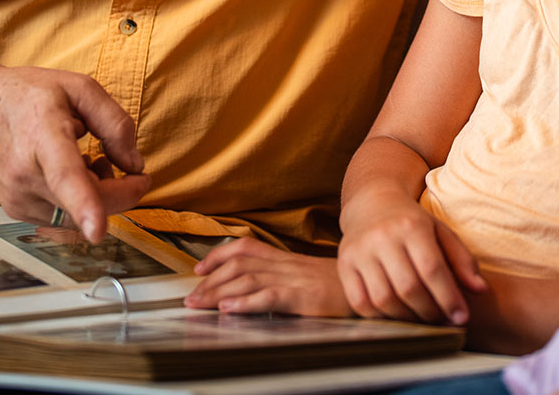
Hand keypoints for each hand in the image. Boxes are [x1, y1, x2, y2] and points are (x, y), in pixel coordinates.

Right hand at [0, 59, 150, 241]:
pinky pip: (63, 216)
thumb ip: (115, 123)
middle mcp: (24, 172)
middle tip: (127, 166)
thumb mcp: (80, 88)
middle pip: (87, 202)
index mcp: (43, 134)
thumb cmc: (30, 94)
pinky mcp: (15, 210)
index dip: (84, 204)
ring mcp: (16, 196)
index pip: (63, 175)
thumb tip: (135, 166)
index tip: (97, 230)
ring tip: (90, 159)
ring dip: (99, 195)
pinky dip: (79, 201)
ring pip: (79, 216)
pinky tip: (73, 172)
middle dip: (122, 191)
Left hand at [185, 239, 353, 316]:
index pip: (245, 248)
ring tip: (199, 305)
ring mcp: (294, 280)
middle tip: (190, 298)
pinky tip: (230, 310)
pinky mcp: (304, 298)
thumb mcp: (306, 276)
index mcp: (285, 259)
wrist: (369, 286)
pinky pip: (270, 297)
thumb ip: (281, 278)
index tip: (198, 269)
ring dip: (218, 292)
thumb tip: (251, 288)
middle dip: (210, 281)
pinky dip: (246, 303)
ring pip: (248, 279)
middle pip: (238, 265)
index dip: (218, 255)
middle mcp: (285, 265)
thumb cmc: (338, 285)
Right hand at [337, 192, 486, 324]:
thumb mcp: (441, 231)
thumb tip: (480, 290)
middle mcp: (382, 237)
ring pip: (384, 299)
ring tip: (422, 318)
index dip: (448, 298)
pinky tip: (397, 314)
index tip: (461, 317)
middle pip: (409, 288)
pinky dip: (380, 316)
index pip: (432, 269)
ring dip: (407, 317)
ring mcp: (359, 251)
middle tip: (442, 319)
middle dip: (430, 311)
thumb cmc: (412, 221)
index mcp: (411, 225)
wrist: (371, 203)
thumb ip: (462, 260)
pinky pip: (361, 302)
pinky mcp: (344, 264)